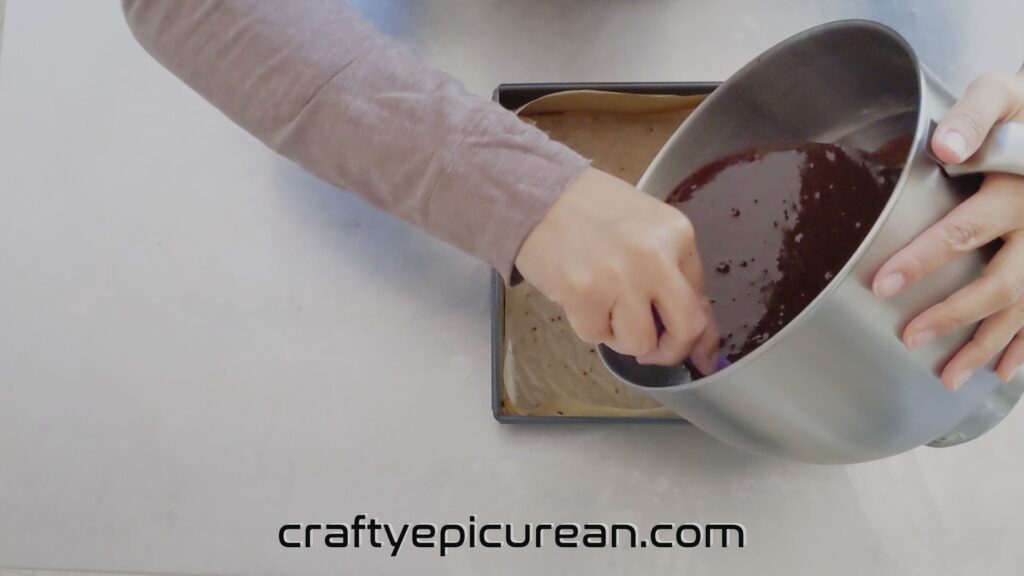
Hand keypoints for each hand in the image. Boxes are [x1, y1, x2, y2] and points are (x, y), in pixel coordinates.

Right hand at [515, 167, 719, 372]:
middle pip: (686, 328)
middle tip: (652, 350)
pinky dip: (588, 325)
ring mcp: (620, 278)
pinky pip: (596, 336)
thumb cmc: (589, 208)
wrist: (536, 194)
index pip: (702, 300)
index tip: (698, 353)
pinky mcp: (584, 296)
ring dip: (621, 337)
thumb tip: (699, 335)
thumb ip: (672, 271)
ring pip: (639, 342)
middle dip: (671, 350)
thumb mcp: (646, 226)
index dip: (697, 334)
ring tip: (604, 309)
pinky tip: (579, 298)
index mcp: (677, 235)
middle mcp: (655, 258)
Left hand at [872, 70, 1023, 388]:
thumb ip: (973, 116)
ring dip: (988, 345)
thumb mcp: (1000, 94)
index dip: (923, 260)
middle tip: (910, 337)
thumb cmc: (1023, 110)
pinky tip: (1001, 371)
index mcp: (1018, 186)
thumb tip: (945, 149)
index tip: (882, 286)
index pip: (966, 230)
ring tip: (950, 377)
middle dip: (954, 314)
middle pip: (999, 282)